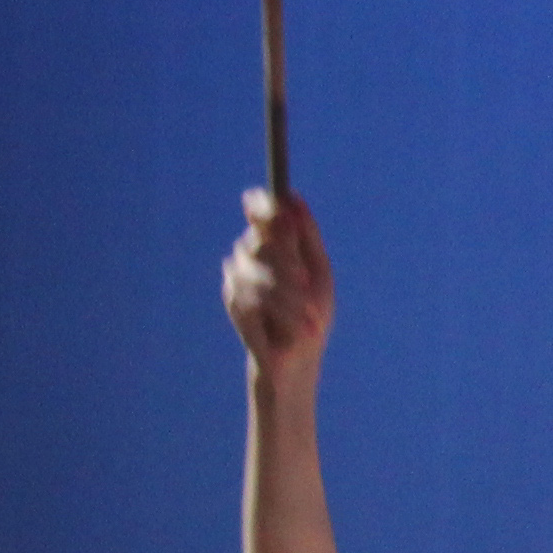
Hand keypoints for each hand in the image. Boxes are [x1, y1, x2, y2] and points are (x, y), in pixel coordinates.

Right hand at [224, 187, 331, 392]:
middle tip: (305, 280)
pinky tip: (294, 328)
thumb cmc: (312, 311)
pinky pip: (252, 296)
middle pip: (259, 239)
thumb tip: (292, 196)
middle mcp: (251, 255)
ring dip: (289, 296)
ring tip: (309, 318)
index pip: (260, 212)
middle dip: (286, 260)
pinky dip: (280, 313)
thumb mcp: (318, 270)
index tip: (275, 206)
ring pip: (257, 269)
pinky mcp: (233, 302)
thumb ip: (306, 233)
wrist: (300, 356)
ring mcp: (237, 278)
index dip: (263, 206)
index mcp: (273, 244)